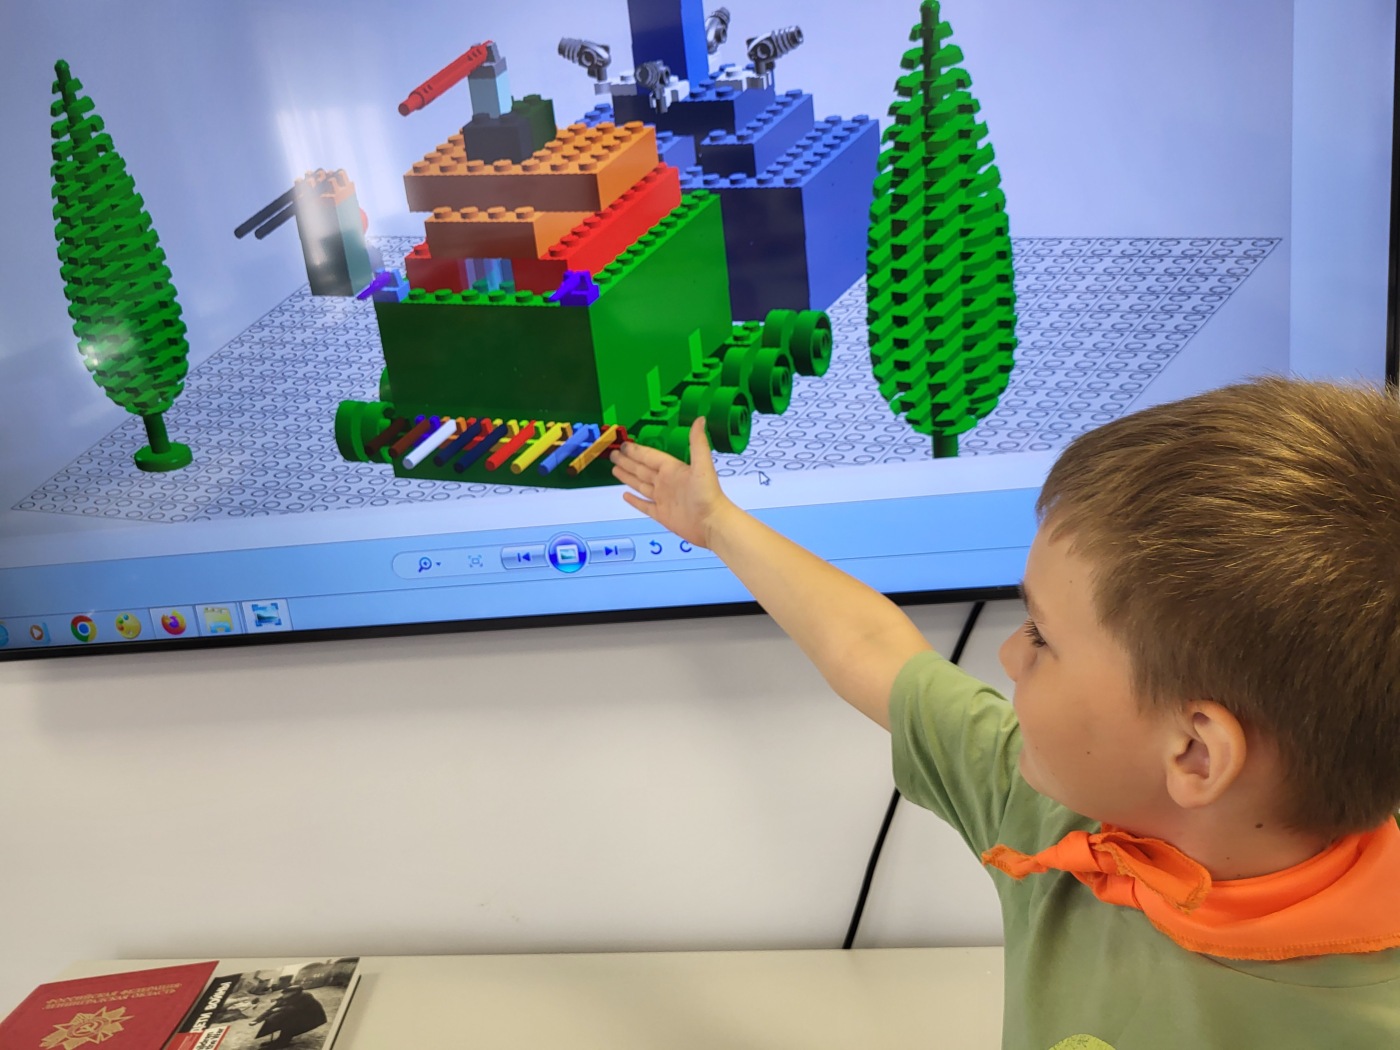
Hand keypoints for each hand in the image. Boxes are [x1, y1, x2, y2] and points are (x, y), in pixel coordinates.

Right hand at [610, 417, 734, 549]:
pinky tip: (626, 496)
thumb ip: (697, 442)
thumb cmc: (708, 495)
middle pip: (641, 469)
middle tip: (613, 454)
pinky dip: (634, 501)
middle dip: (627, 461)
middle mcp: (666, 482)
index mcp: (672, 469)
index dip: (636, 451)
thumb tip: (699, 419)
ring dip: (628, 477)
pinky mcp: (662, 515)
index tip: (624, 444)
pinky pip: (644, 506)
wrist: (712, 523)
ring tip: (614, 469)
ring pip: (640, 485)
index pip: (649, 457)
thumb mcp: (702, 465)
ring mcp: (663, 499)